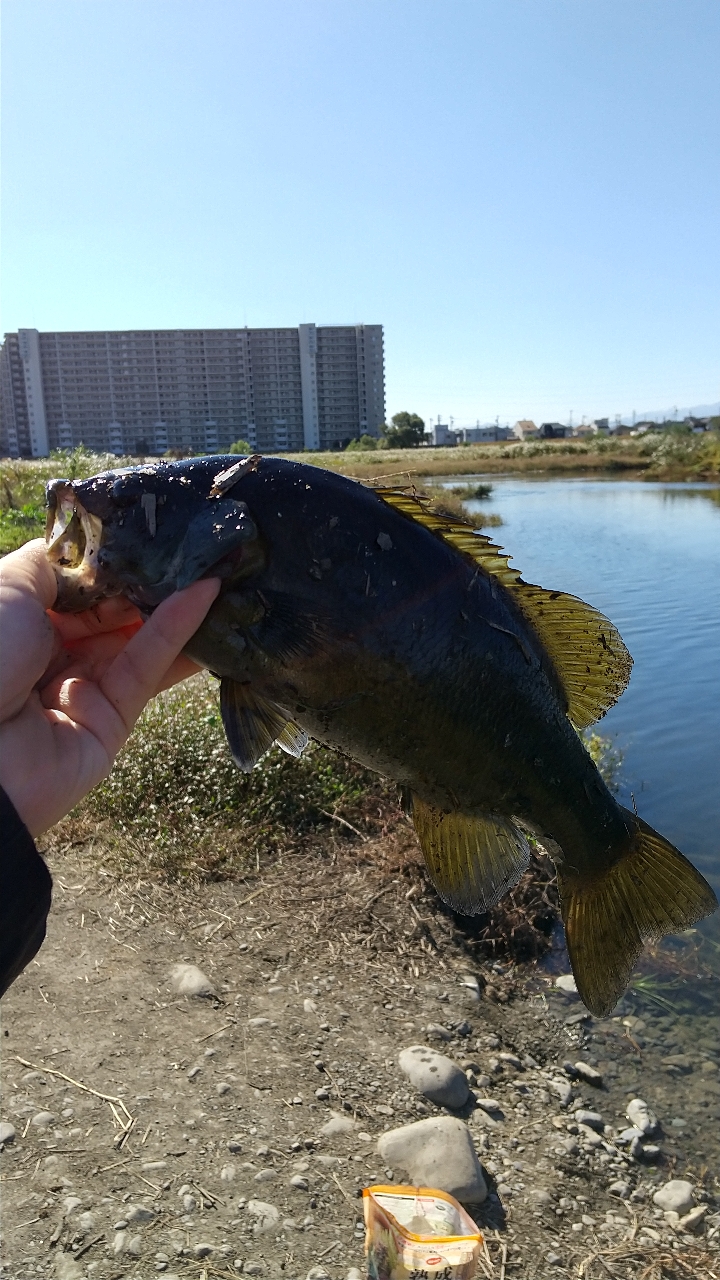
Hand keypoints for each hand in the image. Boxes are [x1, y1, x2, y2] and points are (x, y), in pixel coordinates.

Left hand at [0, 539, 219, 836]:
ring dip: (176, 602)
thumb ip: (52, 562)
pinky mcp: (114, 720)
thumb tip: (92, 549)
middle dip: (152, 578)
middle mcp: (50, 652)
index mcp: (20, 621)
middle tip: (197, 541)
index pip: (77, 584)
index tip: (155, 528)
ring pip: (138, 638)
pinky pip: (148, 667)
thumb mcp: (6, 586)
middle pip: (112, 609)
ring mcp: (83, 687)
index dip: (114, 558)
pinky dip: (178, 631)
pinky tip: (207, 595)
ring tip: (218, 562)